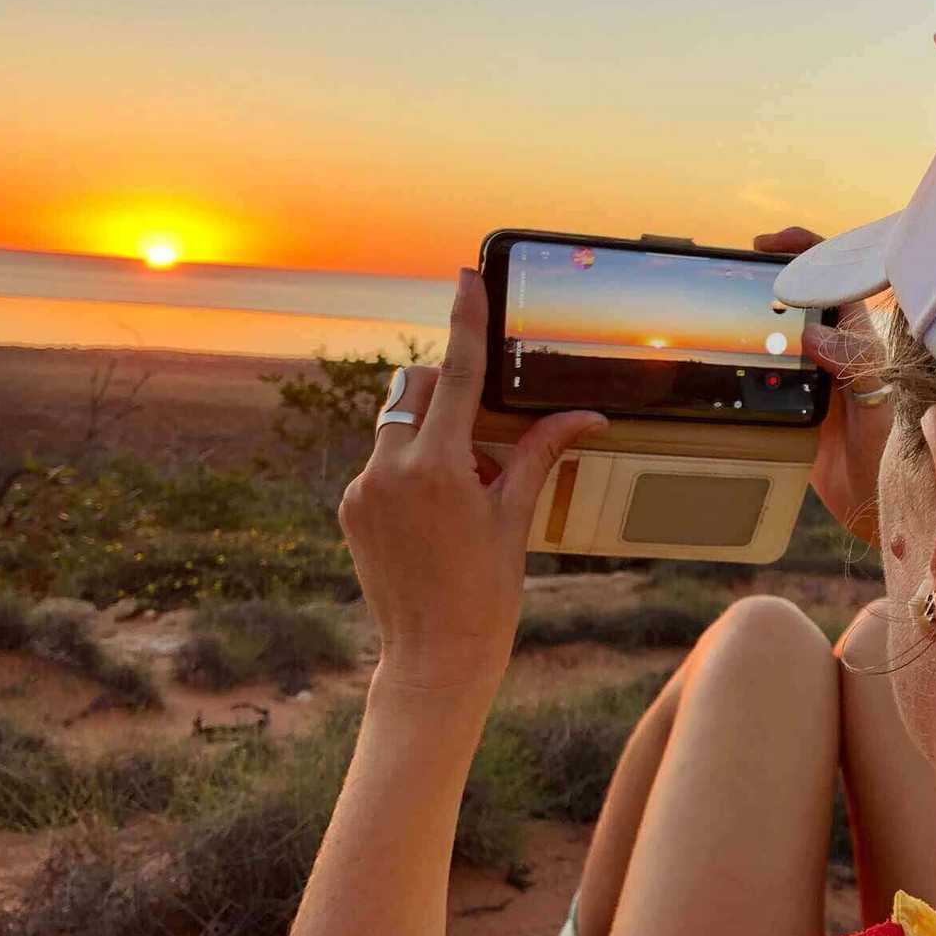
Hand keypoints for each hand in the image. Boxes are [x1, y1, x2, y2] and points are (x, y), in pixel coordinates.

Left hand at [337, 269, 606, 692]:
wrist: (434, 658)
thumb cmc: (486, 594)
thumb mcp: (516, 518)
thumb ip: (538, 454)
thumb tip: (586, 416)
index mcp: (437, 468)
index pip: (454, 375)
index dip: (463, 321)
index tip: (465, 276)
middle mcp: (389, 470)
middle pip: (414, 390)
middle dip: (445, 394)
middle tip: (482, 441)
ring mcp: (362, 489)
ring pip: (396, 426)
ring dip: (431, 438)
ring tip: (463, 496)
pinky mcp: (350, 508)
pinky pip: (382, 463)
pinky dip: (412, 471)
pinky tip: (437, 520)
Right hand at [755, 226, 892, 547]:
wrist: (880, 512)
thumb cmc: (893, 457)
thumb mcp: (878, 407)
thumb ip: (853, 366)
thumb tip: (813, 335)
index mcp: (861, 340)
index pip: (837, 278)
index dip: (806, 251)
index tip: (768, 244)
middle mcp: (835, 353)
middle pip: (800, 300)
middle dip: (767, 281)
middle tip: (732, 277)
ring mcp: (812, 380)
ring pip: (778, 335)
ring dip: (752, 322)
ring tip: (720, 315)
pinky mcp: (792, 410)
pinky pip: (765, 376)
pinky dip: (744, 363)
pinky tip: (723, 363)